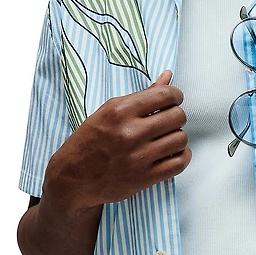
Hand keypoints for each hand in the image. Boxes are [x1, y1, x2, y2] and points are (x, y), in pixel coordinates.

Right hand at [46, 70, 190, 210]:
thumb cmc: (90, 142)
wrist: (73, 178)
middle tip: (168, 121)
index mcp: (120, 111)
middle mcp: (131, 132)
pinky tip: (172, 153)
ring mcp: (139, 156)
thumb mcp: (108, 112)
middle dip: (177, 116)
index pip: (165, 95)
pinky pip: (180, 163)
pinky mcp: (145, 177)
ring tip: (167, 138)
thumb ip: (141, 96)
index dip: (175, 96)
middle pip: (178, 117)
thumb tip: (168, 76)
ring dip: (178, 137)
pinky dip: (182, 156)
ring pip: (181, 139)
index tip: (173, 100)